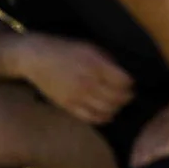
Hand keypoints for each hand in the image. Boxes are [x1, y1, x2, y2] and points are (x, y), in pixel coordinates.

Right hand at [17, 36, 133, 124]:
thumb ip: (108, 62)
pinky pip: (90, 118)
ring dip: (117, 108)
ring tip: (118, 104)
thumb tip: (125, 74)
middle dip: (127, 97)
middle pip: (117, 98)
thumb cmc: (66, 50)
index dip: (131, 83)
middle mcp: (88, 82)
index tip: (132, 82)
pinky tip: (107, 115)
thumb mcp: (92, 48)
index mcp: (96, 65)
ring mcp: (77, 96)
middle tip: (129, 94)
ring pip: (106, 110)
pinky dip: (103, 118)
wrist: (36, 58)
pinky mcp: (67, 105)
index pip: (124, 81)